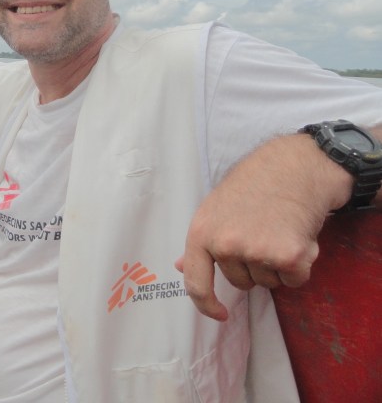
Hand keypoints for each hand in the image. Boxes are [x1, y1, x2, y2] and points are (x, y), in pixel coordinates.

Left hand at [176, 134, 351, 320]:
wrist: (293, 167)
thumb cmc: (252, 185)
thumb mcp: (214, 208)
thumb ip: (201, 242)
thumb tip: (182, 267)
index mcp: (201, 233)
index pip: (196, 283)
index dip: (206, 305)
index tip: (220, 314)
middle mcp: (225, 245)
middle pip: (241, 283)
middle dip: (253, 265)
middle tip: (261, 231)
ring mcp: (256, 252)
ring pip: (268, 283)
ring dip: (276, 265)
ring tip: (278, 229)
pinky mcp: (289, 257)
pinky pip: (294, 280)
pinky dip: (300, 266)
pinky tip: (297, 236)